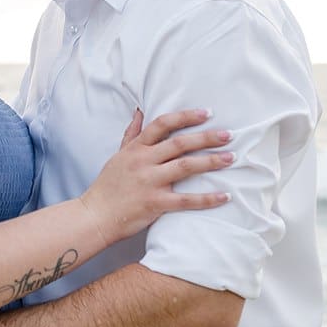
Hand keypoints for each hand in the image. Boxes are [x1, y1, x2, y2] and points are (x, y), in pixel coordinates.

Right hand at [78, 107, 233, 244]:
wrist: (95, 215)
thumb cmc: (108, 186)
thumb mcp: (118, 155)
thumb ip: (132, 133)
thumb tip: (140, 110)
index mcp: (136, 148)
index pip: (162, 124)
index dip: (185, 117)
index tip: (206, 113)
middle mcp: (143, 161)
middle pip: (180, 143)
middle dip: (206, 137)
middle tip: (228, 134)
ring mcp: (149, 182)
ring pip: (185, 166)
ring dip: (211, 161)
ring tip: (231, 158)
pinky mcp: (155, 203)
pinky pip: (186, 200)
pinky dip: (207, 198)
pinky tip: (224, 196)